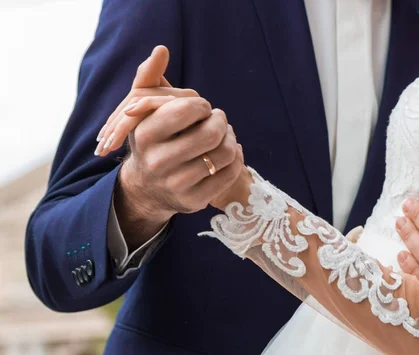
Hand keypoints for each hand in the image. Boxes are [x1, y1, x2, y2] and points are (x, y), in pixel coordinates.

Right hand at [101, 46, 243, 248]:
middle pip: (211, 132)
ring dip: (231, 139)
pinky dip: (236, 158)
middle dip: (220, 121)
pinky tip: (227, 153)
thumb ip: (149, 78)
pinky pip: (230, 173)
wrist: (146, 189)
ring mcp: (177, 185)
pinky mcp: (195, 201)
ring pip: (225, 153)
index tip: (200, 108)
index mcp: (144, 134)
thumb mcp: (142, 111)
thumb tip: (161, 49)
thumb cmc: (151, 140)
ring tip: (224, 135)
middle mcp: (158, 162)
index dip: (202, 105)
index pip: (189, 109)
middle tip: (218, 120)